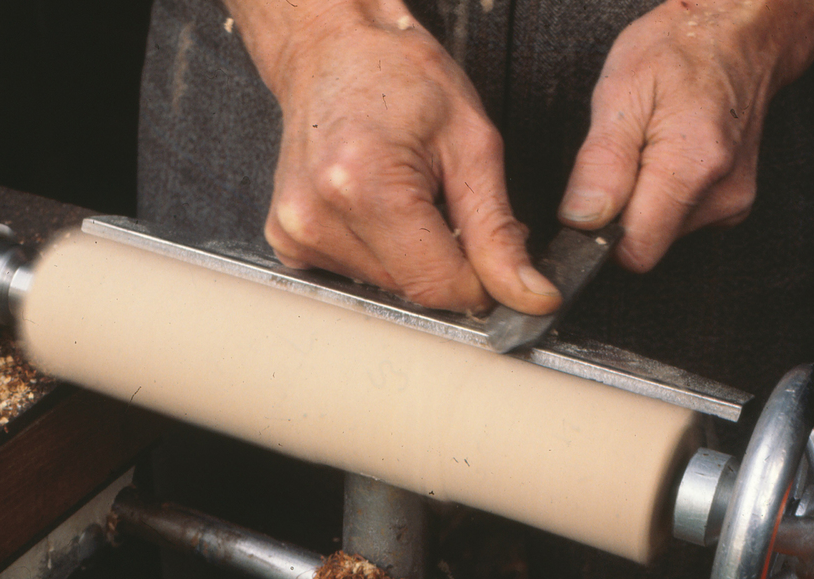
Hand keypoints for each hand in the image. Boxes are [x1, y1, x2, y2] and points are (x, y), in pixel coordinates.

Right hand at [227, 1, 559, 314]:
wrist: (333, 50)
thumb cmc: (398, 77)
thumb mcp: (472, 144)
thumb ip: (499, 231)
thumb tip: (526, 294)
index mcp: (365, 186)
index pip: (439, 287)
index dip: (481, 282)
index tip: (492, 255)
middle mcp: (318, 216)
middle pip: (411, 290)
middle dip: (446, 263)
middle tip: (447, 205)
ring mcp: (295, 232)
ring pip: (385, 287)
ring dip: (412, 258)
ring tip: (408, 197)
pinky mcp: (286, 240)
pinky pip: (354, 276)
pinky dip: (380, 254)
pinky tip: (377, 209)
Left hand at [558, 0, 813, 271]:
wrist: (741, 33)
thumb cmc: (682, 49)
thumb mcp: (621, 91)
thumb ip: (601, 164)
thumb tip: (581, 221)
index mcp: (692, 166)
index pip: (634, 251)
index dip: (600, 235)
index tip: (591, 202)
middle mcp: (720, 195)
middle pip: (645, 244)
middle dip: (620, 212)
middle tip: (624, 155)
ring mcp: (731, 202)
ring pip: (659, 233)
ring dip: (640, 200)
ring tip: (648, 147)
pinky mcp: (732, 204)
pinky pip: (676, 219)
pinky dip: (661, 196)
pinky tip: (665, 156)